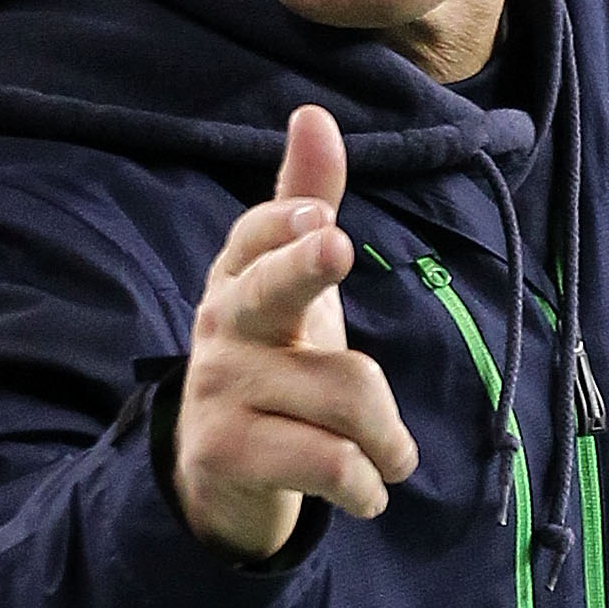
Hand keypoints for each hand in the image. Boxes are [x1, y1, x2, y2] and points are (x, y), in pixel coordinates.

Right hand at [173, 102, 418, 562]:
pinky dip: (365, 486)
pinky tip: (368, 493)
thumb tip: (313, 114)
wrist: (218, 472)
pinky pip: (328, 461)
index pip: (259, 237)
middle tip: (337, 247)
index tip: (323, 219)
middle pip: (273, 290)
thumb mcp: (292, 285)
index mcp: (241, 276)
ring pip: (344, 395)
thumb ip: (306, 203)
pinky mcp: (225, 453)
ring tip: (390, 458)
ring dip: (388, 441)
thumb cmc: (274, 361)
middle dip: (306, 266)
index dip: (288, 225)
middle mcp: (223, 325)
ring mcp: (219, 389)